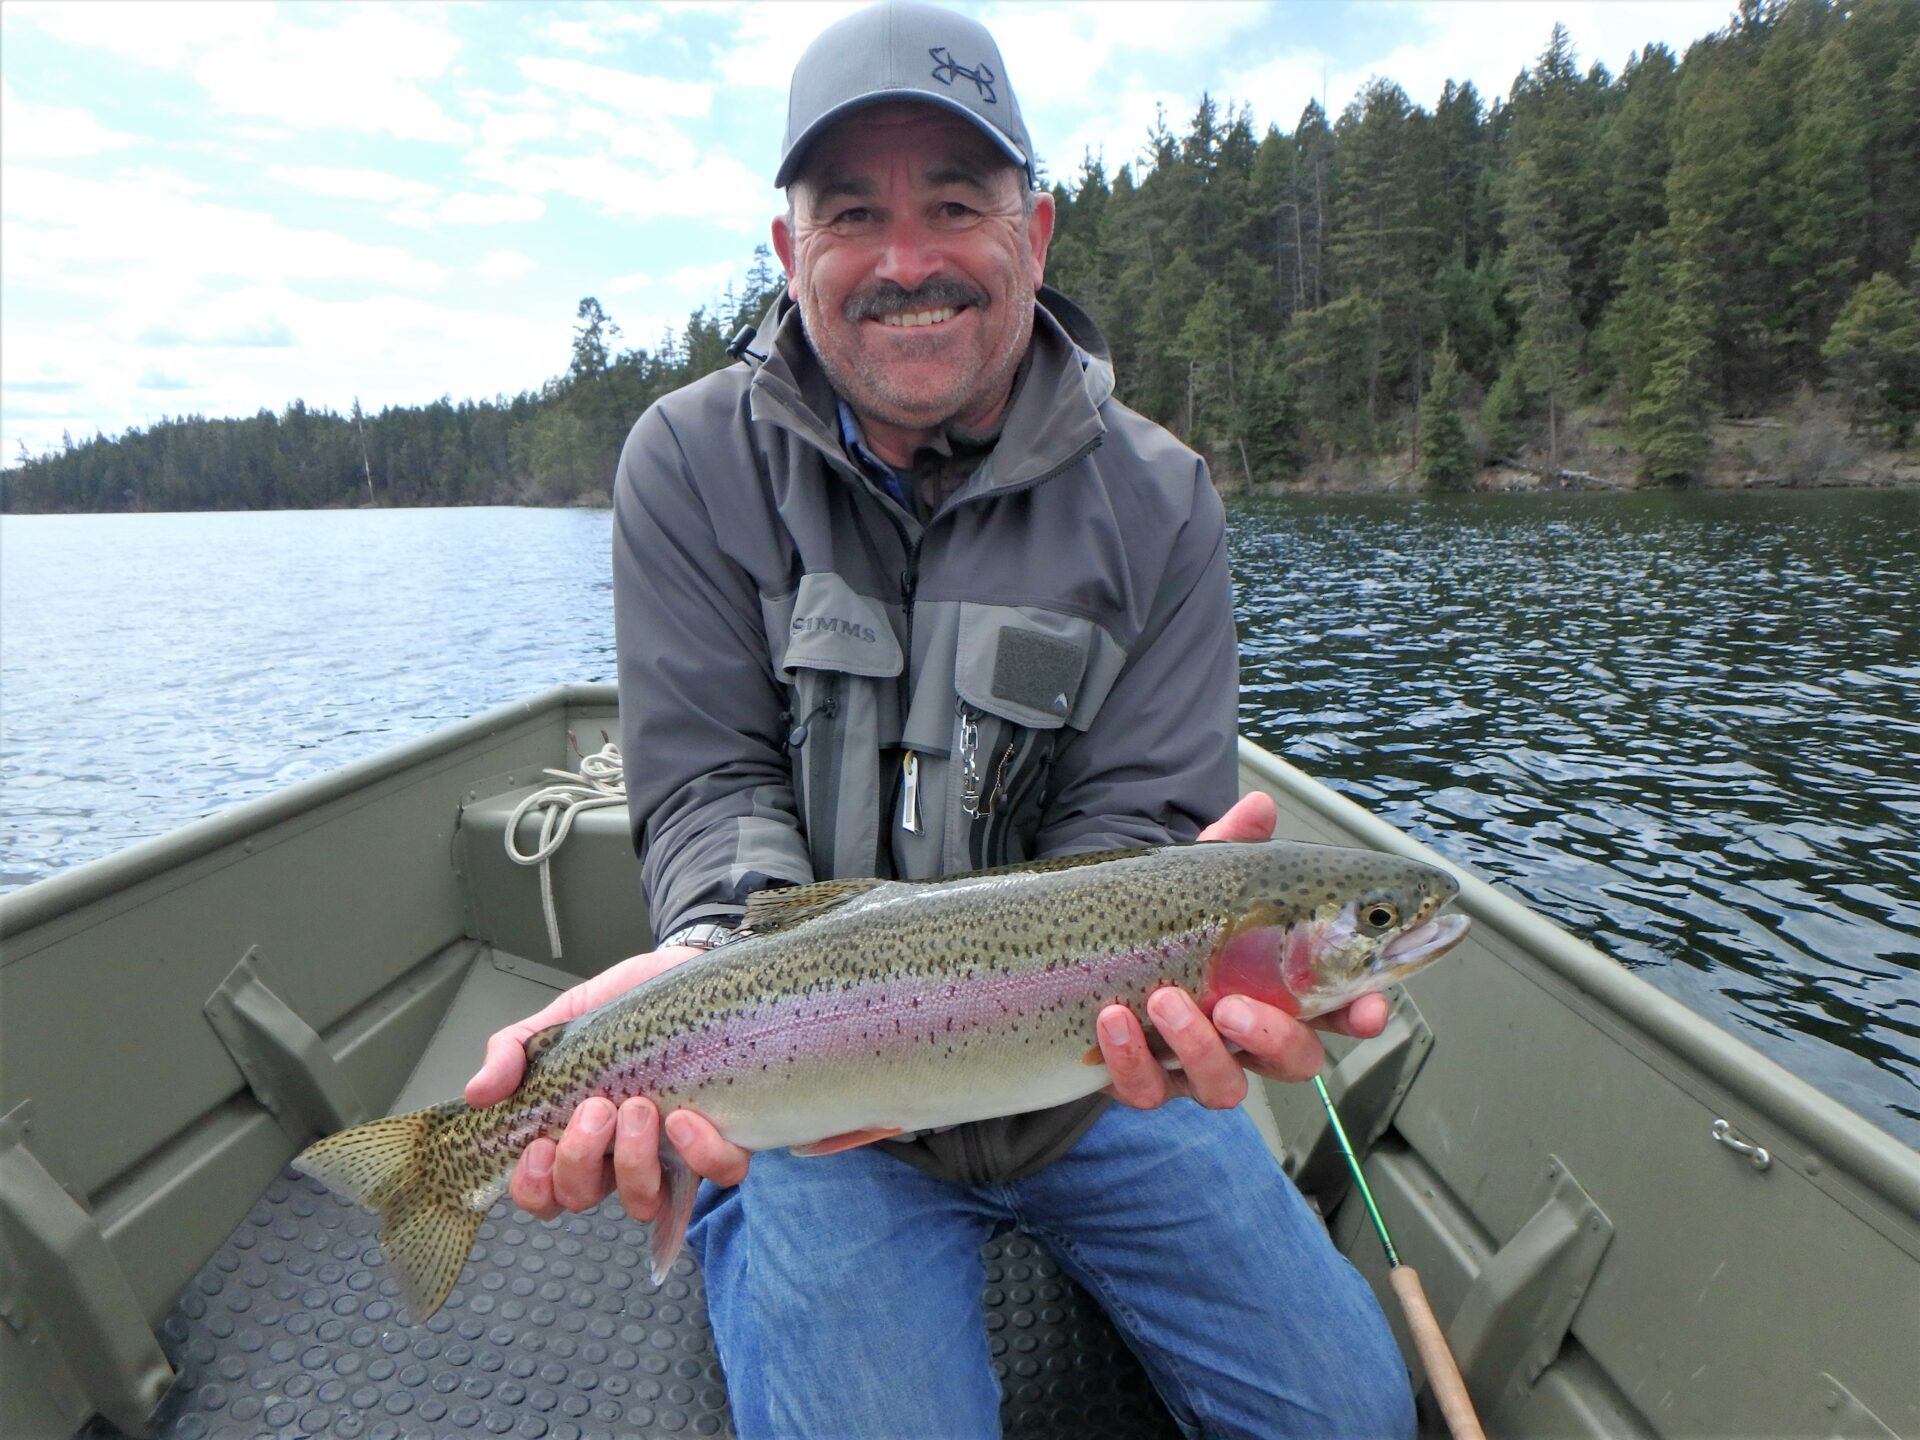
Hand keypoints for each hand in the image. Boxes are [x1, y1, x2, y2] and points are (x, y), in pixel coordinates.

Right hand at [464, 945, 752, 1222]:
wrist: (687, 968)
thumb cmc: (627, 1004)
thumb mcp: (562, 1019)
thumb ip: (515, 1051)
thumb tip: (478, 1093)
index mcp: (579, 1136)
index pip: (545, 1193)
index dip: (535, 1188)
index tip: (537, 1147)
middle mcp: (621, 1156)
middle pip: (585, 1200)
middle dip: (581, 1161)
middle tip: (596, 1110)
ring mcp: (673, 1153)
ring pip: (645, 1201)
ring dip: (635, 1163)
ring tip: (638, 1107)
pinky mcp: (724, 1138)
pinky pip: (718, 1174)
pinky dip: (700, 1155)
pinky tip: (685, 1118)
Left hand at [1098, 792, 1391, 1109]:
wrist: (1084, 955)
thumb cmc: (1163, 925)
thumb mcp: (1194, 883)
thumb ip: (1229, 849)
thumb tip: (1259, 807)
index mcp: (1275, 989)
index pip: (1336, 1011)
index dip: (1360, 1015)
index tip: (1369, 1009)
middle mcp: (1244, 1036)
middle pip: (1293, 1061)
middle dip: (1273, 1038)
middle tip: (1233, 1005)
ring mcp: (1196, 1065)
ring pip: (1223, 1087)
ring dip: (1196, 1046)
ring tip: (1164, 1000)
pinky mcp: (1144, 1081)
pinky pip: (1147, 1090)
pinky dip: (1130, 1059)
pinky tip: (1112, 1019)